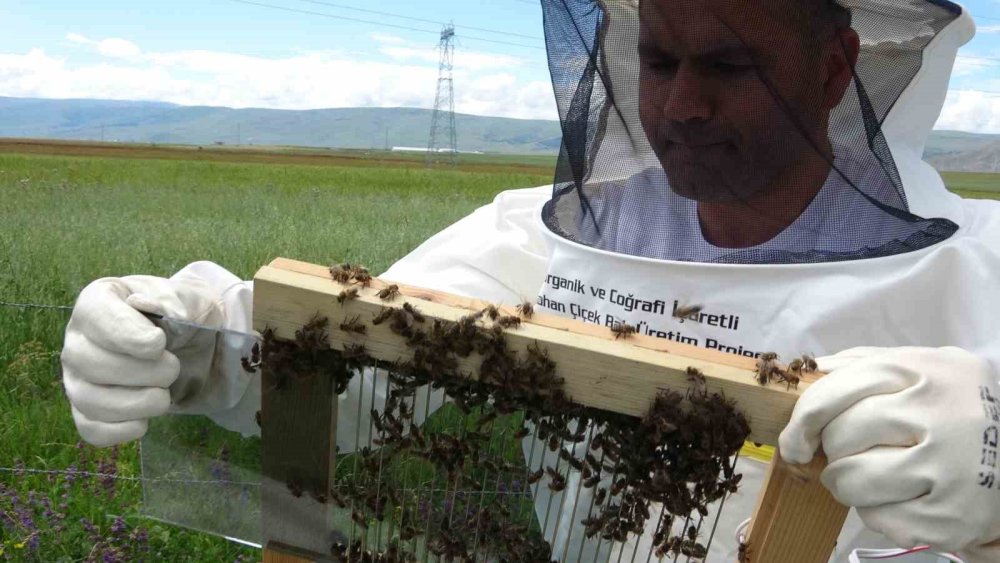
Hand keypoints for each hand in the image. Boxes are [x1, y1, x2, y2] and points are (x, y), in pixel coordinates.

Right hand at [61, 274, 223, 446]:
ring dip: (136, 403)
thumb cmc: (182, 315)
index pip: (96, 316)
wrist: (189, 344)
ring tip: (163, 395)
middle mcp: (78, 340)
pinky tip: (145, 419)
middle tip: (173, 367)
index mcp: (98, 301)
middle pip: (90, 362)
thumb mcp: (189, 298)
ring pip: (89, 400)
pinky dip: (122, 430)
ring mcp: (77, 377)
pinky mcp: (86, 410)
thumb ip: (174, 300)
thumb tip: (149, 305)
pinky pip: (91, 429)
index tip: (159, 344)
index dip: (129, 335)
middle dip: (143, 372)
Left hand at [779, 347, 999, 554]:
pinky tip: (898, 498)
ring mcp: (953, 469)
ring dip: (843, 484)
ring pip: (853, 480)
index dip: (803, 417)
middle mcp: (943, 416)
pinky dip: (875, 512)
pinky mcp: (954, 516)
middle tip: (845, 454)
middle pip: (842, 435)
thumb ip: (865, 363)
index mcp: (927, 372)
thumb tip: (807, 371)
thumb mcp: (922, 369)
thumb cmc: (954, 408)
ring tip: (864, 477)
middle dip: (830, 450)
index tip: (795, 438)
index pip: (838, 390)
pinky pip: (879, 518)